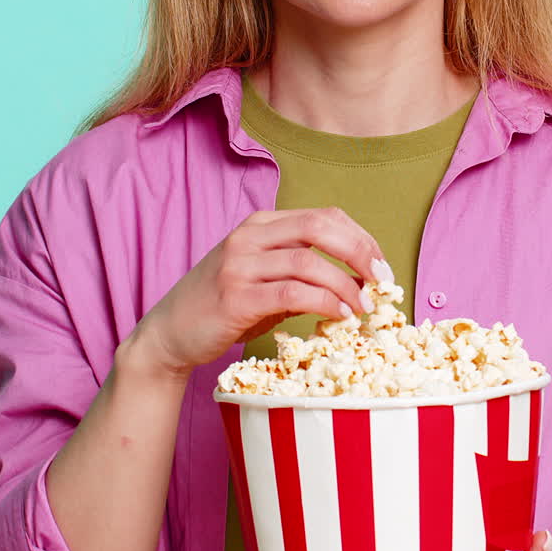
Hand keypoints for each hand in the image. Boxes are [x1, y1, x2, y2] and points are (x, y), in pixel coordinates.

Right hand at [132, 207, 385, 378]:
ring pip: (309, 262)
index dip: (360, 237)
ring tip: (362, 307)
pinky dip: (324, 303)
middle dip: (360, 253)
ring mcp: (240, 265)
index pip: (323, 216)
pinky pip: (292, 293)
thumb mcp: (263, 278)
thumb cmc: (222, 307)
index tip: (381, 264)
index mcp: (259, 225)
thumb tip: (359, 282)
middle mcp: (249, 237)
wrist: (169, 333)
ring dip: (345, 285)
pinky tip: (339, 316)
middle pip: (320, 228)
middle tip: (382, 281)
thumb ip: (302, 272)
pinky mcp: (236, 297)